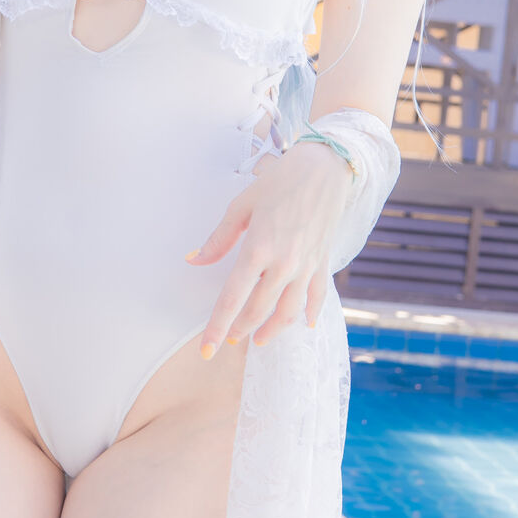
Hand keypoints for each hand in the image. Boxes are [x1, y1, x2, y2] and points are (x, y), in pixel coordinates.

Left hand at [186, 142, 355, 353]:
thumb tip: (193, 260)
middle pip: (258, 310)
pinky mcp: (322, 263)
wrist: (324, 167)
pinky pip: (316, 297)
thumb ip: (218, 240)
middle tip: (227, 339)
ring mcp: (306, 266)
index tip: (205, 349)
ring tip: (259, 339)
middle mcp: (284, 264)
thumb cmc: (279, 181)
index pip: (232, 298)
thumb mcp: (241, 206)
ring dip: (271, 330)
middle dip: (240, 329)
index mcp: (258, 249)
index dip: (217, 326)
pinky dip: (309, 314)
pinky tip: (303, 324)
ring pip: (288, 312)